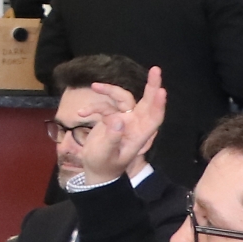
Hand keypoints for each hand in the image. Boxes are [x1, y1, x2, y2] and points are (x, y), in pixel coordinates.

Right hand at [71, 67, 164, 184]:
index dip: (158, 104)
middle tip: (155, 69)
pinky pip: (105, 107)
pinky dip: (93, 107)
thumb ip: (112, 137)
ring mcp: (123, 121)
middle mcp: (134, 125)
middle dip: (151, 86)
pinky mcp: (111, 120)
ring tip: (94, 86)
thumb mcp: (106, 154)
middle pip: (146, 102)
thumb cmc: (104, 165)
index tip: (161, 90)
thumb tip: (118, 119)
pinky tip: (81, 114)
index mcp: (139, 135)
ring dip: (109, 91)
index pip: (154, 117)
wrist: (96, 172)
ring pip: (122, 99)